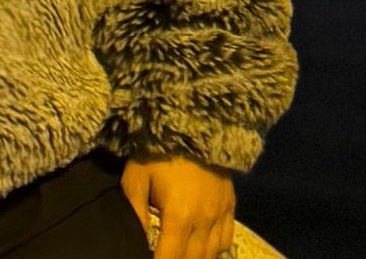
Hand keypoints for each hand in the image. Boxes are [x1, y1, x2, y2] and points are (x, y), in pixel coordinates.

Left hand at [121, 154, 235, 258]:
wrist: (192, 121)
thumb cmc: (159, 150)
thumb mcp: (137, 177)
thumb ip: (135, 212)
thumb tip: (138, 239)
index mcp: (179, 216)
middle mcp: (203, 221)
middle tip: (164, 256)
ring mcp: (220, 214)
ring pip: (211, 254)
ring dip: (196, 258)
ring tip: (181, 253)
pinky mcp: (230, 204)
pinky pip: (226, 239)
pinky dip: (215, 248)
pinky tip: (203, 246)